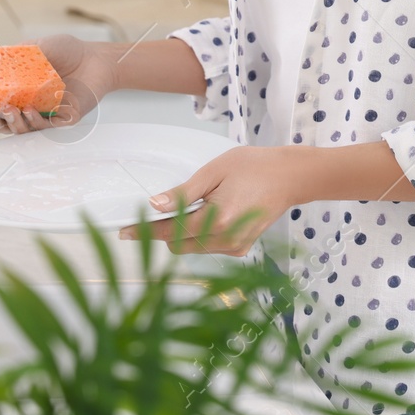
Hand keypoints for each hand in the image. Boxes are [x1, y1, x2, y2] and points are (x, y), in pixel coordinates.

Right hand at [0, 34, 116, 135]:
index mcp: (21, 91)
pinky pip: (46, 127)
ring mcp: (47, 114)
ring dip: (13, 123)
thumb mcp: (38, 47)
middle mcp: (31, 105)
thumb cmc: (68, 51)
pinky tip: (29, 110)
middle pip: (7, 123)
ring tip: (9, 111)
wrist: (96, 57)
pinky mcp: (63, 120)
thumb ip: (17, 54)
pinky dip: (35, 121)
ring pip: (24, 129)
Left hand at [117, 146, 294, 256]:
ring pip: (194, 247)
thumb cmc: (254, 166)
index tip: (124, 231)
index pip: (170, 232)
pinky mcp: (242, 247)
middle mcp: (226, 240)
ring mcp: (235, 246)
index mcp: (217, 219)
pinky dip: (203, 233)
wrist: (290, 177)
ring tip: (201, 204)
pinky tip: (215, 212)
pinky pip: (210, 246)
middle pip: (179, 245)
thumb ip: (184, 192)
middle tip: (166, 207)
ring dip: (186, 231)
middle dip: (166, 230)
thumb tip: (155, 204)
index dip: (144, 231)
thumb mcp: (214, 171)